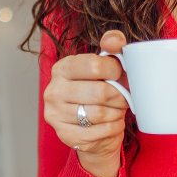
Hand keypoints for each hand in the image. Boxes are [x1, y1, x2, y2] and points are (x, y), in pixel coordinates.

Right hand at [43, 29, 129, 176]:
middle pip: (100, 92)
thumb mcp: (105, 66)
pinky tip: (111, 124)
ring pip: (101, 114)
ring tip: (116, 110)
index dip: (116, 71)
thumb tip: (112, 40)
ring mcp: (56, 115)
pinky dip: (113, 128)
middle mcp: (53, 90)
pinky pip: (100, 132)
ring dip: (117, 113)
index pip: (94, 65)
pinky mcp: (65, 135)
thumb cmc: (99, 91)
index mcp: (62, 68)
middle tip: (123, 97)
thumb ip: (112, 47)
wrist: (91, 128)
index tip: (120, 75)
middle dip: (119, 96)